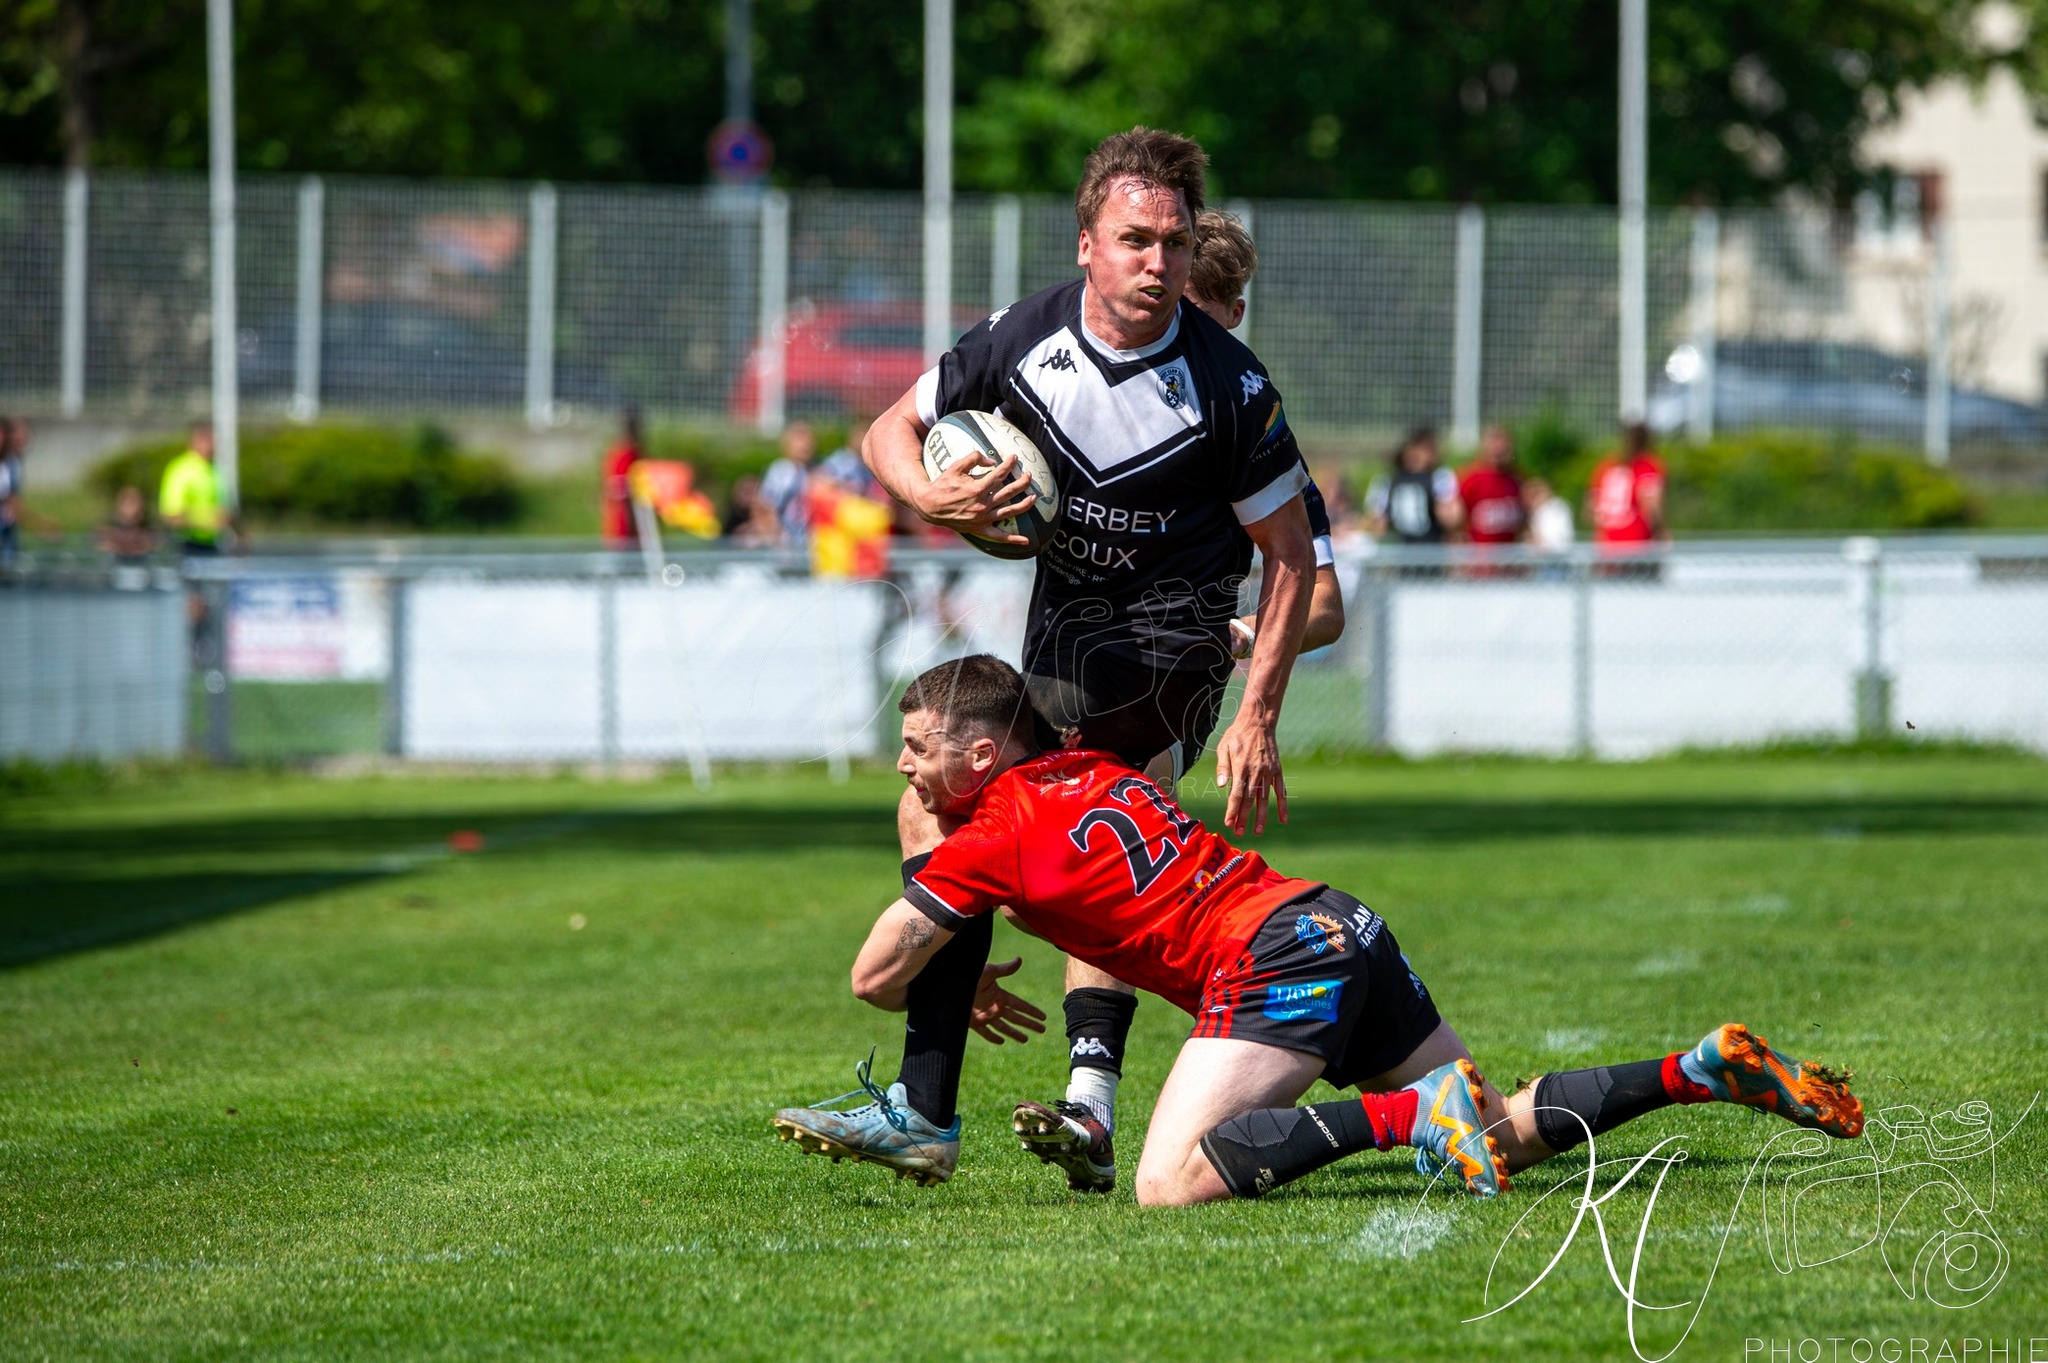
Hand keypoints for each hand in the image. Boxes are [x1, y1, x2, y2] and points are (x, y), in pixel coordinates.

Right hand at [915, 448, 1036, 545]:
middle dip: (1022, 482)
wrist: (930, 505)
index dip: (1009, 464)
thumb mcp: (956, 466)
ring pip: (1009, 512)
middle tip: (1028, 475)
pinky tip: (1026, 541)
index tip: (1015, 458)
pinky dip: (1012, 539)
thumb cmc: (943, 484)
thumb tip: (992, 461)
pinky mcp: (980, 529)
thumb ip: (974, 458)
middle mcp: (982, 504)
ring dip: (1024, 504)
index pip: (999, 474)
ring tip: (1034, 497)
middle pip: (1009, 492)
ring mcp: (982, 518)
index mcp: (977, 489)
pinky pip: (999, 536)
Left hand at [970, 957, 1046, 1044]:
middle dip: (1029, 1024)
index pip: (1020, 1005)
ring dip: (1015, 1034)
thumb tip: (1020, 959)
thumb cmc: (970, 975)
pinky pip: (986, 1032)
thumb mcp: (989, 971)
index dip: (1032, 1011)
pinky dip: (993, 1038)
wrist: (950, 986)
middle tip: (1042, 1030)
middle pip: (1016, 1018)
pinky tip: (1001, 1042)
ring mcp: (985, 1015)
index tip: (1044, 1017)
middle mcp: (994, 1007)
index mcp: (1000, 995)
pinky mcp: (974, 1022)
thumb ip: (1005, 969)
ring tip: (1026, 1040)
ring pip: (1004, 1028)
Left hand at [1213, 711, 1286, 835]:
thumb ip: (1222, 767)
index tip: (1229, 824)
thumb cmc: (1237, 736)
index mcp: (1241, 767)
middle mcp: (1255, 772)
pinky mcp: (1277, 770)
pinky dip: (1282, 805)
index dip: (1233, 811)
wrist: (1258, 722)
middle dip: (1243, 818)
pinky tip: (1282, 819)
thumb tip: (1220, 785)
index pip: (1236, 795)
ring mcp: (1268, 772)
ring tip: (1257, 831)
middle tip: (1238, 833)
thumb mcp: (1223, 747)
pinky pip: (1281, 791)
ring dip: (1261, 816)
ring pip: (1264, 799)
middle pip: (1249, 800)